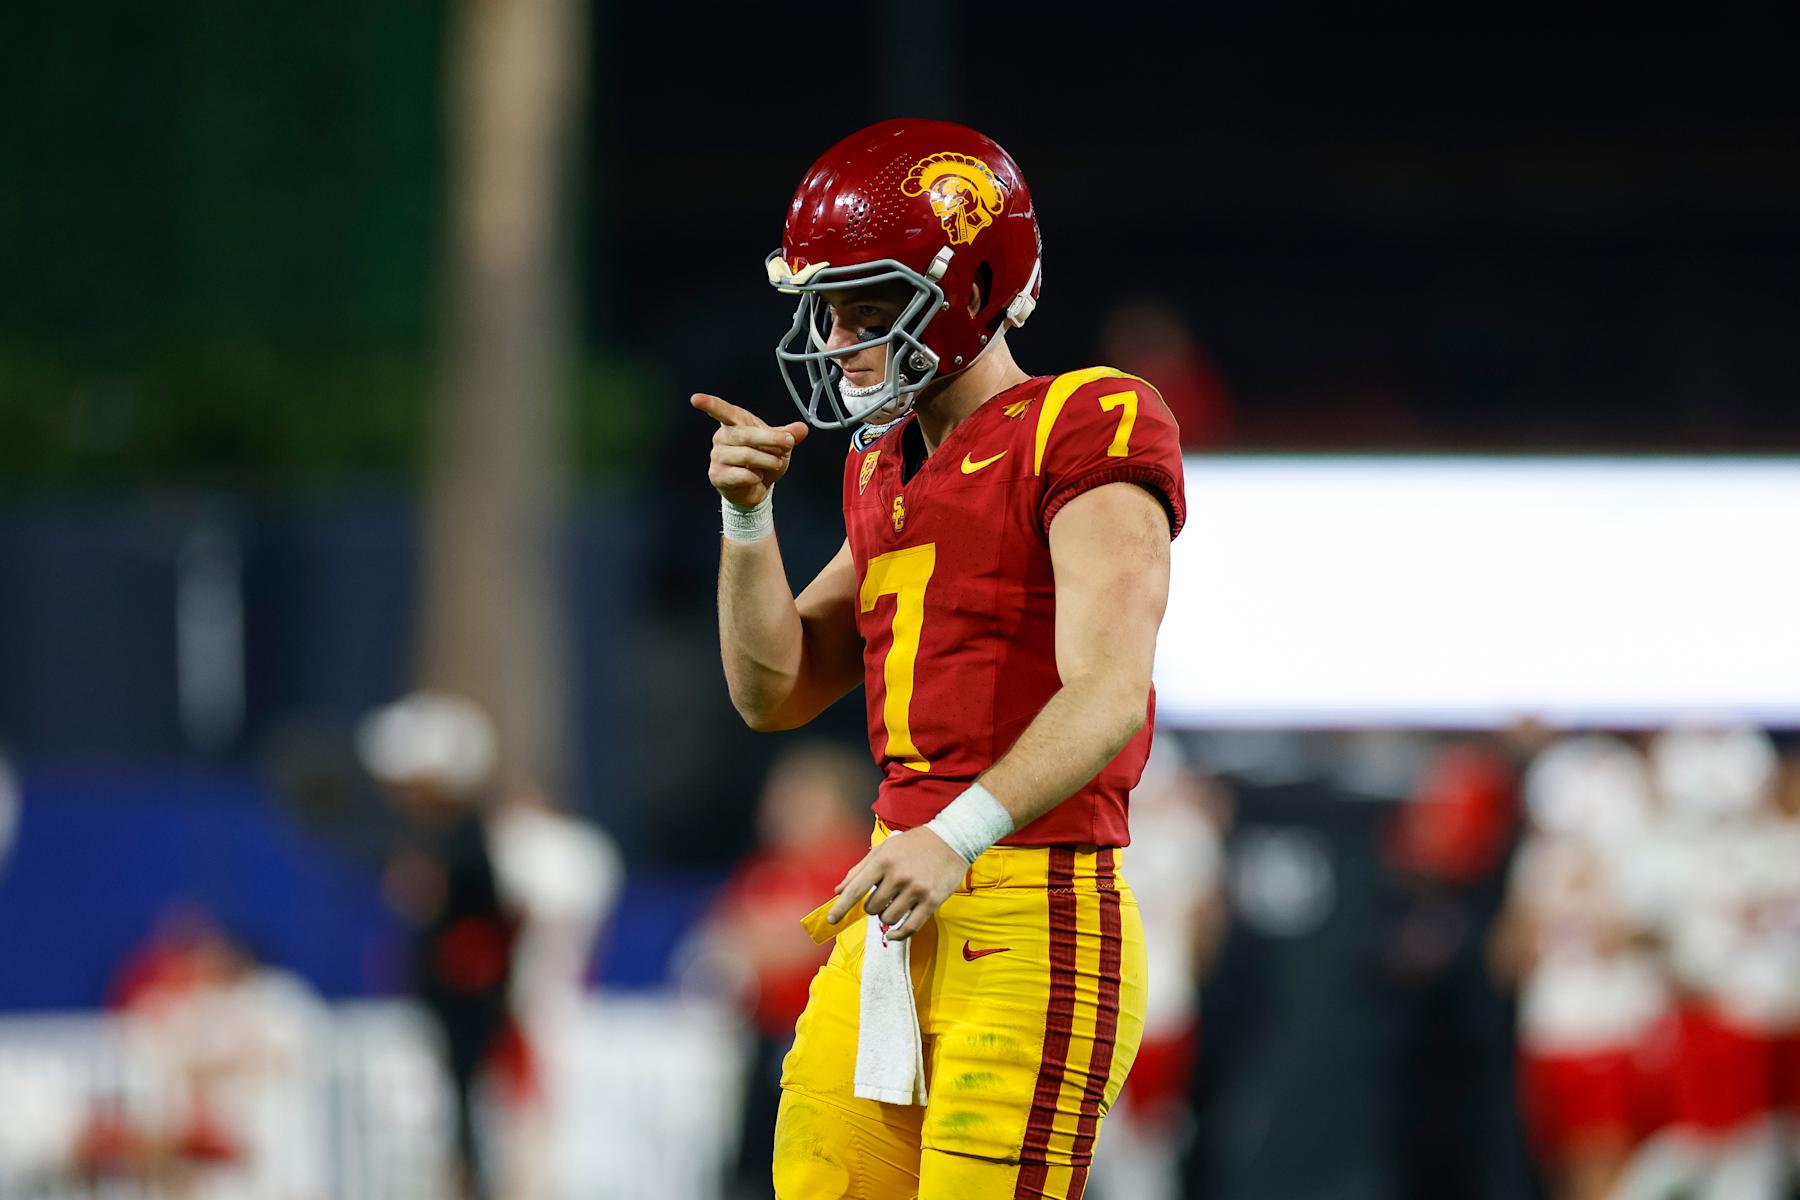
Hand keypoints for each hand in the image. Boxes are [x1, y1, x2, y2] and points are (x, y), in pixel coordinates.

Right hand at [692, 393, 809, 507]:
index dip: (710, 404)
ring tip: (774, 464)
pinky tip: (757, 477)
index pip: (723, 411)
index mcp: (735, 424)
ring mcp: (717, 457)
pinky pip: (741, 474)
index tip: (696, 399)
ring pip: (745, 455)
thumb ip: (789, 435)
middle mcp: (722, 438)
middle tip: (788, 443)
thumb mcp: (781, 446)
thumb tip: (802, 429)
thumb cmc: (763, 462)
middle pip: (744, 434)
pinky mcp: (717, 475)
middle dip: (770, 439)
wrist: (756, 490)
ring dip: (767, 461)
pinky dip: (756, 476)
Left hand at [827, 827, 966, 939]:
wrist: (951, 840)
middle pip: (872, 908)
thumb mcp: (884, 849)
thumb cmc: (914, 844)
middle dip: (873, 906)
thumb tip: (839, 890)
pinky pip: (909, 927)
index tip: (831, 920)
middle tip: (883, 896)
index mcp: (883, 861)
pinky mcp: (932, 901)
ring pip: (888, 918)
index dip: (841, 908)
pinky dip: (897, 935)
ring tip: (895, 904)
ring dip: (886, 916)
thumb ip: (860, 869)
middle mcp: (898, 876)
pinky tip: (892, 934)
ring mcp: (916, 890)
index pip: (856, 890)